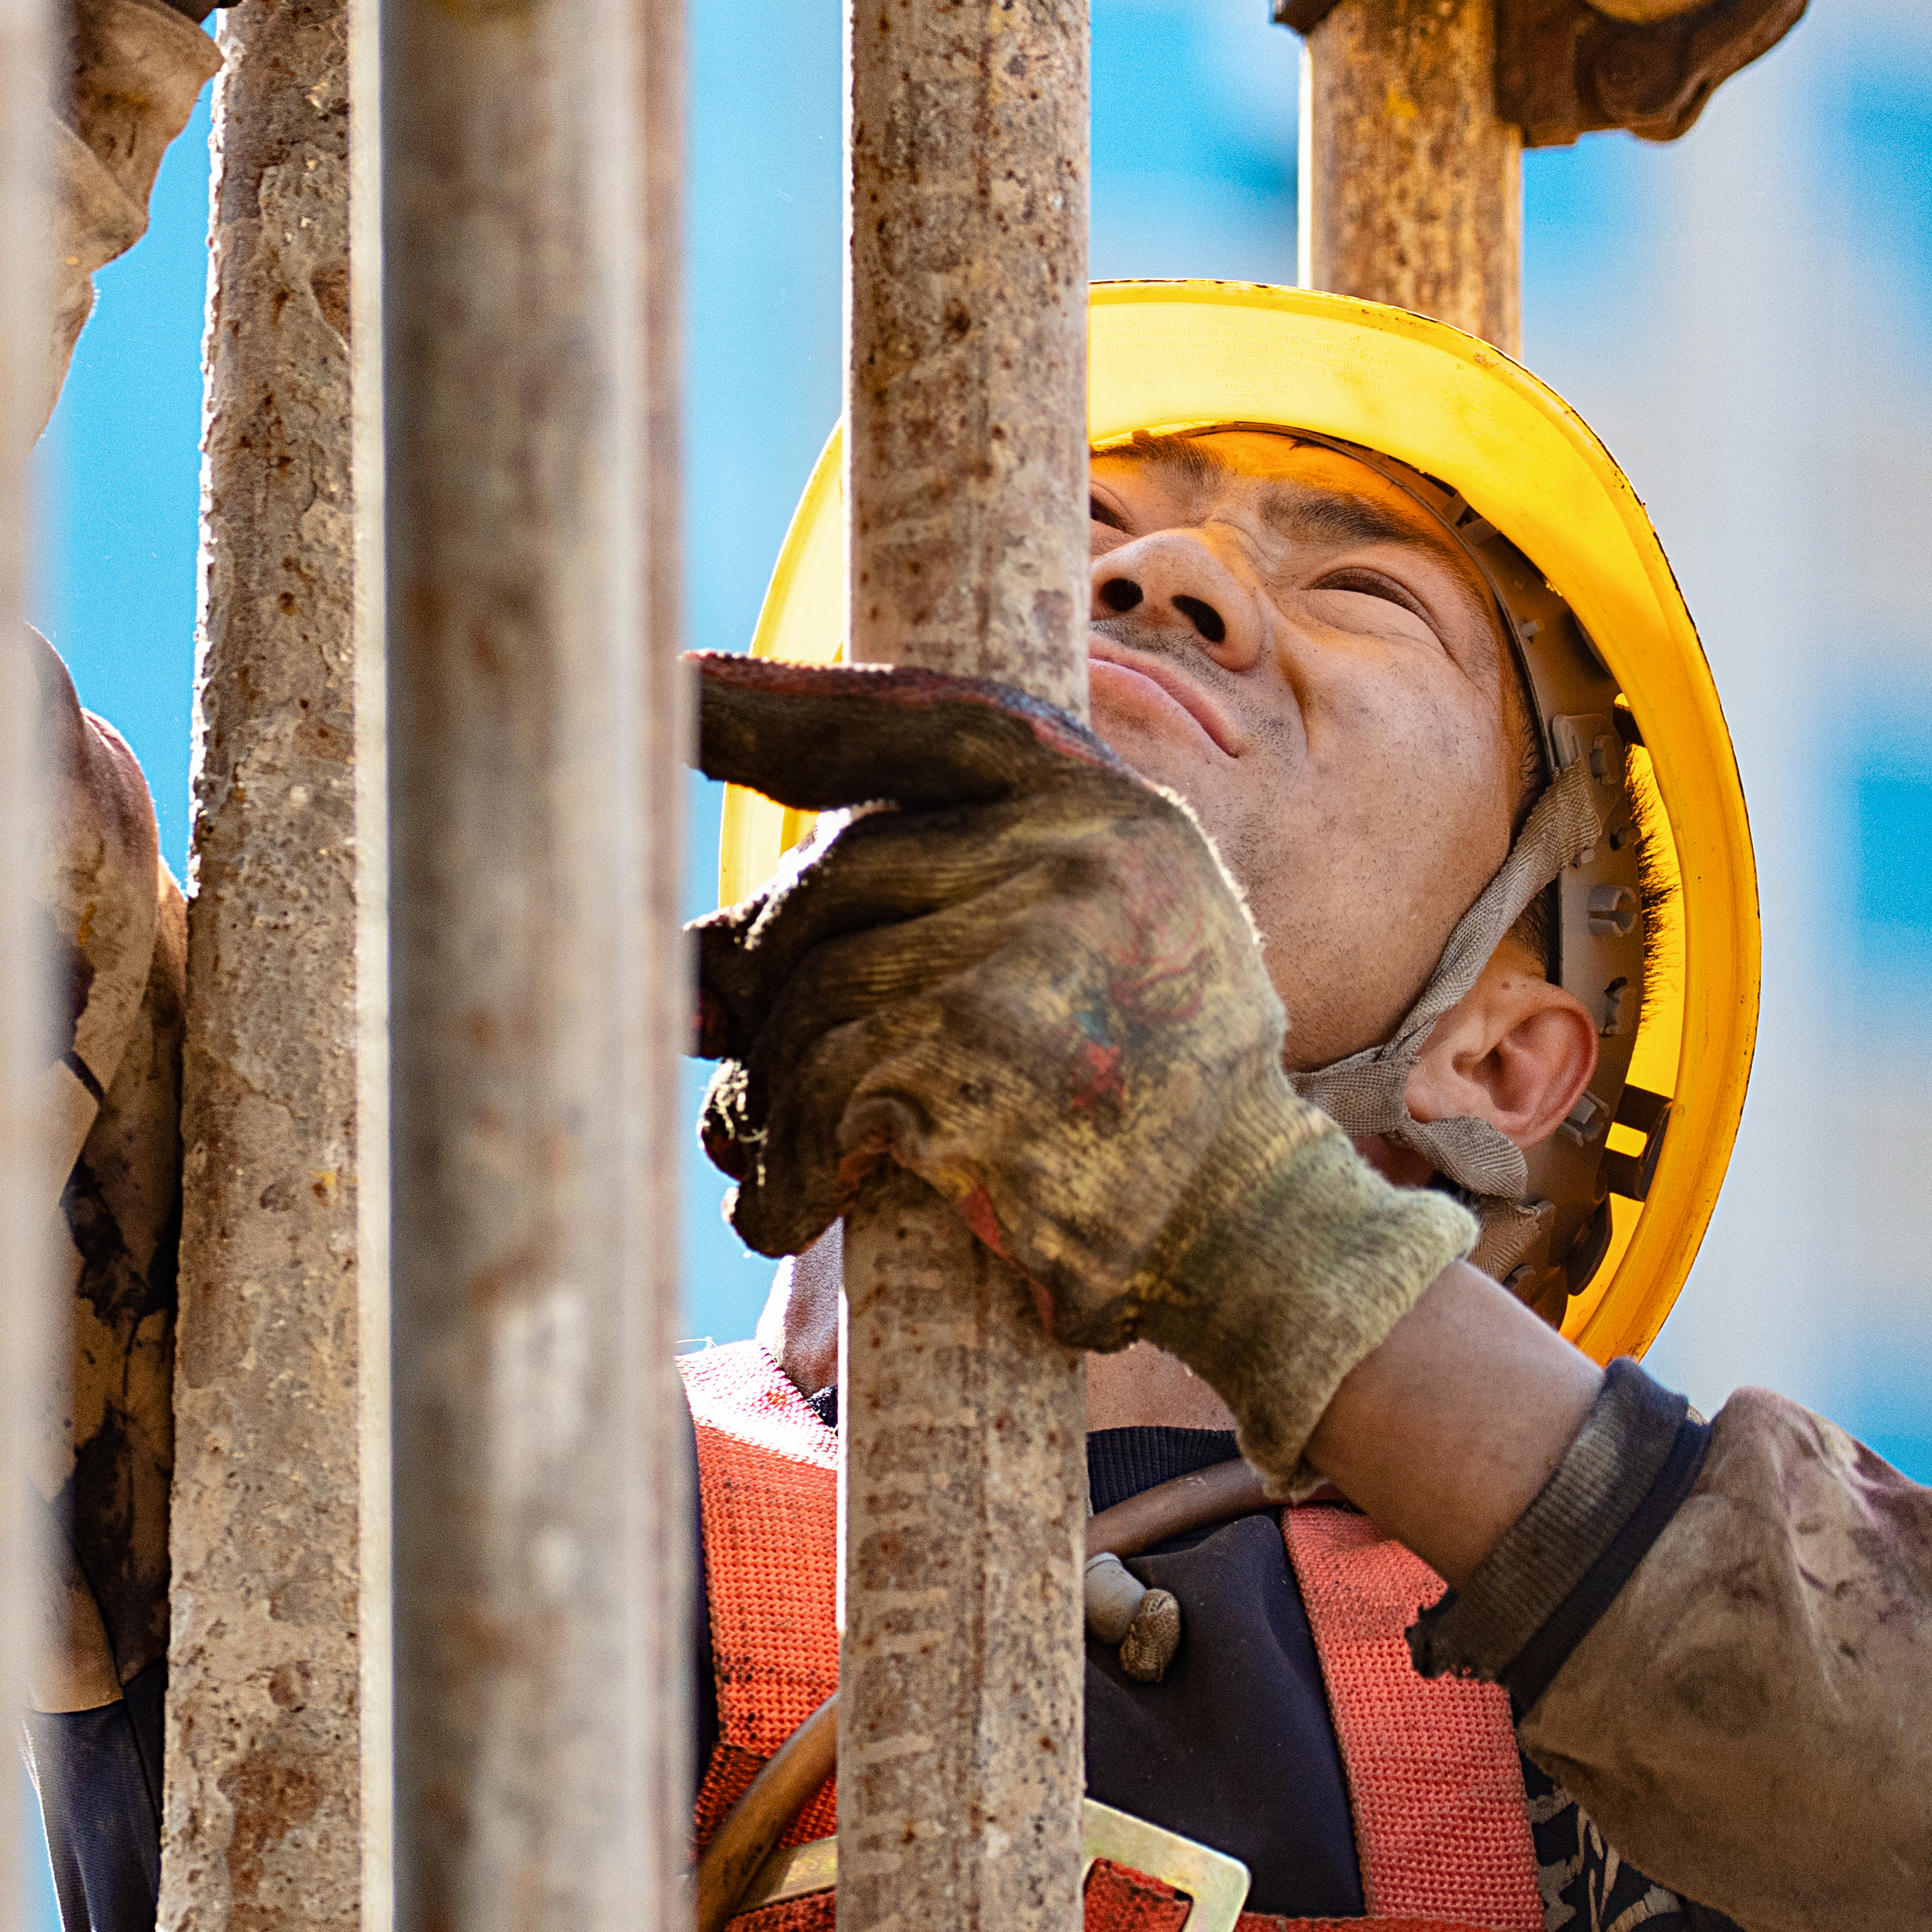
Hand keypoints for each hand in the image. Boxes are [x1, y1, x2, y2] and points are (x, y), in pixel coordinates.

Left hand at [691, 653, 1476, 1484]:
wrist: (1247, 1238)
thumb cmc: (1135, 1091)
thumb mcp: (1080, 944)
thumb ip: (930, 903)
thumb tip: (695, 962)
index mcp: (1099, 804)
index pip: (920, 720)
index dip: (790, 708)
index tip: (684, 693)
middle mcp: (1067, 856)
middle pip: (836, 874)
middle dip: (762, 968)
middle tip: (730, 1041)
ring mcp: (1022, 954)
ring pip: (811, 994)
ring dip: (762, 1088)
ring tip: (756, 1149)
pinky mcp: (972, 1069)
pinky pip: (816, 1096)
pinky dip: (778, 1166)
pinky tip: (777, 1208)